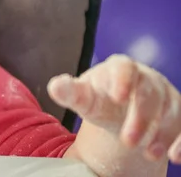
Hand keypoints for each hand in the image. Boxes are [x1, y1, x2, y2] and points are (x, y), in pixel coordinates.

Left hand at [48, 55, 180, 163]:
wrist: (120, 111)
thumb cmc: (100, 100)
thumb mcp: (84, 98)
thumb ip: (70, 92)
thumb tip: (55, 87)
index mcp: (119, 68)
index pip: (123, 67)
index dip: (122, 80)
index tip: (117, 98)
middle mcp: (146, 78)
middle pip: (149, 92)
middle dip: (141, 117)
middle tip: (128, 141)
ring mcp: (166, 95)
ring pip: (172, 109)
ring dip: (163, 133)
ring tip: (148, 154)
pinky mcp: (179, 113)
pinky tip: (174, 157)